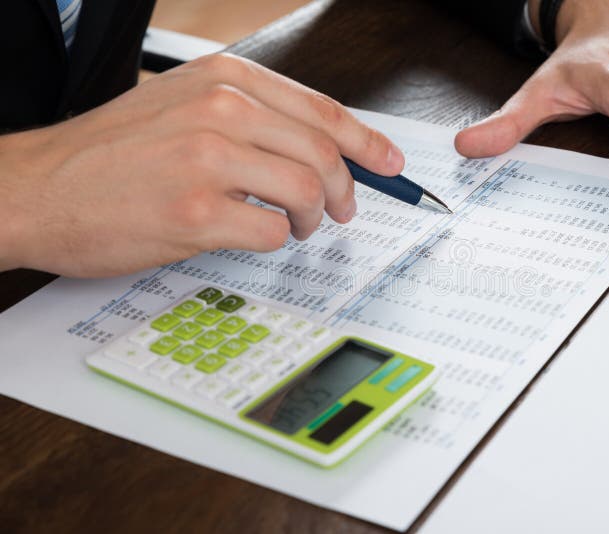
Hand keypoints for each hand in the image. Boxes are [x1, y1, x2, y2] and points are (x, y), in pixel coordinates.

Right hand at [0, 54, 403, 276]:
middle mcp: (220, 110)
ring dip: (313, 218)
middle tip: (343, 211)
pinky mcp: (195, 212)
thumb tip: (315, 146)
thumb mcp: (180, 106)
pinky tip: (257, 237)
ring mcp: (207, 160)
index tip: (388, 163)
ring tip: (297, 227)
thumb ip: (248, 116)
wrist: (38, 187)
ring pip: (307, 190)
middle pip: (324, 153)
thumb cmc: (108, 153)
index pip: (321, 109)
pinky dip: (275, 241)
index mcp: (222, 79)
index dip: (366, 141)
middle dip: (346, 189)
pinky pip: (270, 232)